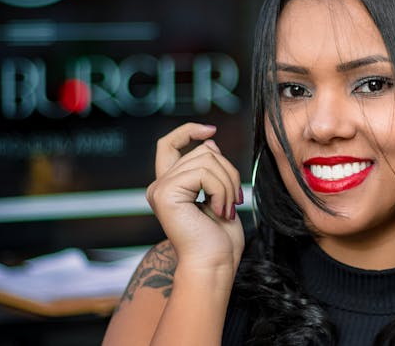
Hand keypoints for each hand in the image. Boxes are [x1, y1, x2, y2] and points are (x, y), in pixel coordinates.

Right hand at [146, 122, 244, 273]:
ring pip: (208, 159)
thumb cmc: (220, 239)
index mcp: (171, 186)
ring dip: (228, 183)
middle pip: (203, 151)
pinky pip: (205, 173)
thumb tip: (209, 141)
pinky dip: (222, 190)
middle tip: (235, 201)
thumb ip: (211, 168)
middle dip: (228, 172)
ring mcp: (160, 189)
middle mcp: (160, 185)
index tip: (211, 130)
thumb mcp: (220, 194)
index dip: (188, 131)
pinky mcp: (165, 194)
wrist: (214, 265)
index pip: (169, 144)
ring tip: (227, 208)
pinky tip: (219, 211)